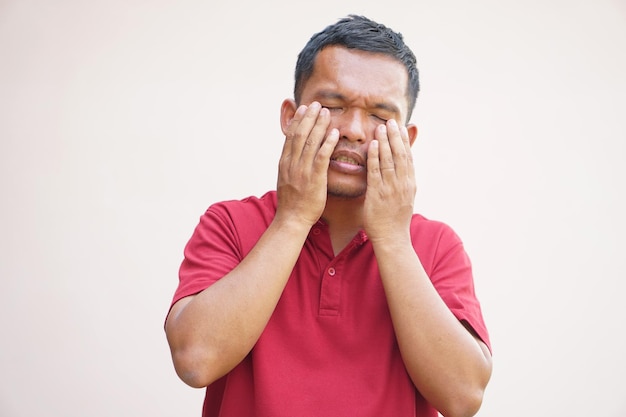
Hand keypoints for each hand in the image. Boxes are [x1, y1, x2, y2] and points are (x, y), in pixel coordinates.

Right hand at [276, 102, 339, 226]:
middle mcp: (291, 163)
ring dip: (318, 125)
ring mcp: (302, 170)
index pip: (290, 136)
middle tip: (315, 103)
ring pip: (310, 142)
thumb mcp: (286, 180)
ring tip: (325, 112)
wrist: (291, 219)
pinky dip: (327, 143)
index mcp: (284, 163)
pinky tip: (334, 133)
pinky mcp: (314, 178)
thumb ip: (291, 165)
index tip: (303, 108)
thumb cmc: (292, 203)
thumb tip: (293, 155)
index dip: (297, 121)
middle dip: (308, 117)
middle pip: (299, 134)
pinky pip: (321, 157)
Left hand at [363, 119, 415, 242]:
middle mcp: (403, 183)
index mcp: (410, 183)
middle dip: (395, 136)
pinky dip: (375, 157)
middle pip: (400, 154)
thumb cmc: (395, 219)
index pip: (408, 156)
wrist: (392, 238)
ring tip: (381, 127)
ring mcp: (391, 188)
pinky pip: (376, 172)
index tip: (399, 126)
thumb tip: (402, 167)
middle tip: (390, 121)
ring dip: (385, 142)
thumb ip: (402, 180)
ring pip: (389, 160)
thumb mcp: (405, 197)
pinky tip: (372, 145)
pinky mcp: (378, 194)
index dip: (404, 140)